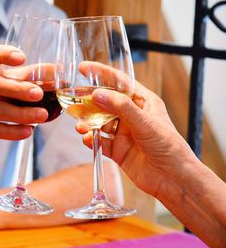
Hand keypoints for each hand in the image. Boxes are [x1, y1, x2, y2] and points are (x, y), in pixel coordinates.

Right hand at [76, 63, 194, 196]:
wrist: (173, 179)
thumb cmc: (169, 147)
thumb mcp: (145, 122)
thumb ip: (120, 107)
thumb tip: (98, 94)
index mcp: (143, 102)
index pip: (119, 82)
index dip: (101, 73)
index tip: (83, 68)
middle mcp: (132, 116)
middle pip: (105, 103)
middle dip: (89, 102)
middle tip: (74, 101)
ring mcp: (124, 133)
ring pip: (100, 123)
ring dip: (88, 123)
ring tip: (79, 125)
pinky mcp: (118, 150)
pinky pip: (100, 142)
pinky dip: (92, 140)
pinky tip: (88, 139)